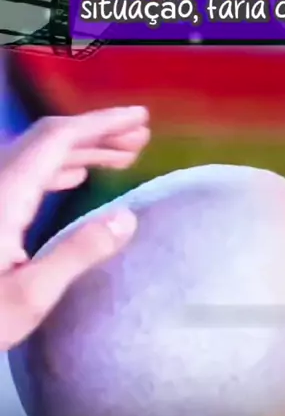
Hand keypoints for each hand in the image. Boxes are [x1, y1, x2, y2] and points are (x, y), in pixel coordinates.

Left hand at [0, 105, 149, 349]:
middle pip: (46, 140)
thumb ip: (78, 253)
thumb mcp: (29, 296)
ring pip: (35, 155)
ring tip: (119, 158)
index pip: (57, 139)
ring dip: (79, 150)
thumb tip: (127, 217)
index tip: (140, 119)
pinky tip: (73, 178)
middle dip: (96, 133)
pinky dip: (57, 167)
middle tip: (139, 140)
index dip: (101, 124)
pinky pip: (24, 173)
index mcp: (6, 195)